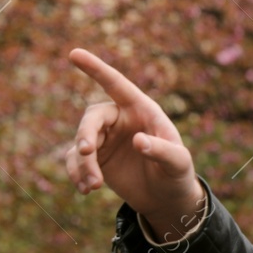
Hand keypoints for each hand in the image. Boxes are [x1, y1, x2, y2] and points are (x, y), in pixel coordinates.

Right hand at [66, 49, 203, 238]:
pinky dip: (76, 174)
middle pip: (92, 117)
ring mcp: (105, 138)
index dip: (96, 69)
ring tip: (94, 187)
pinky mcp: (95, 158)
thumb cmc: (177, 173)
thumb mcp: (178, 163)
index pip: (116, 84)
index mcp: (141, 110)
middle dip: (85, 134)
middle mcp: (120, 119)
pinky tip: (86, 189)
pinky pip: (75, 160)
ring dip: (82, 164)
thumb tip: (138, 141)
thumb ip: (162, 150)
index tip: (74, 54)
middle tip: (86, 153)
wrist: (166, 198)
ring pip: (81, 143)